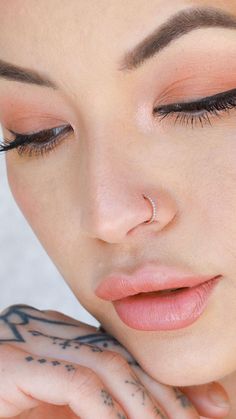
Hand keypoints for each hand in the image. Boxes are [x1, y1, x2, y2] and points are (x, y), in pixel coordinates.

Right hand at [0, 304, 229, 417]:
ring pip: (104, 364)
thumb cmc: (10, 404)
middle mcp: (45, 329)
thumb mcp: (60, 410)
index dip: (163, 379)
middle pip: (118, 355)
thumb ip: (98, 405)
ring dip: (144, 404)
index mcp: (57, 336)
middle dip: (164, 392)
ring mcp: (26, 340)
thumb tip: (148, 414)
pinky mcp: (11, 363)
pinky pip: (75, 383)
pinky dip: (106, 411)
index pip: (120, 351)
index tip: (205, 406)